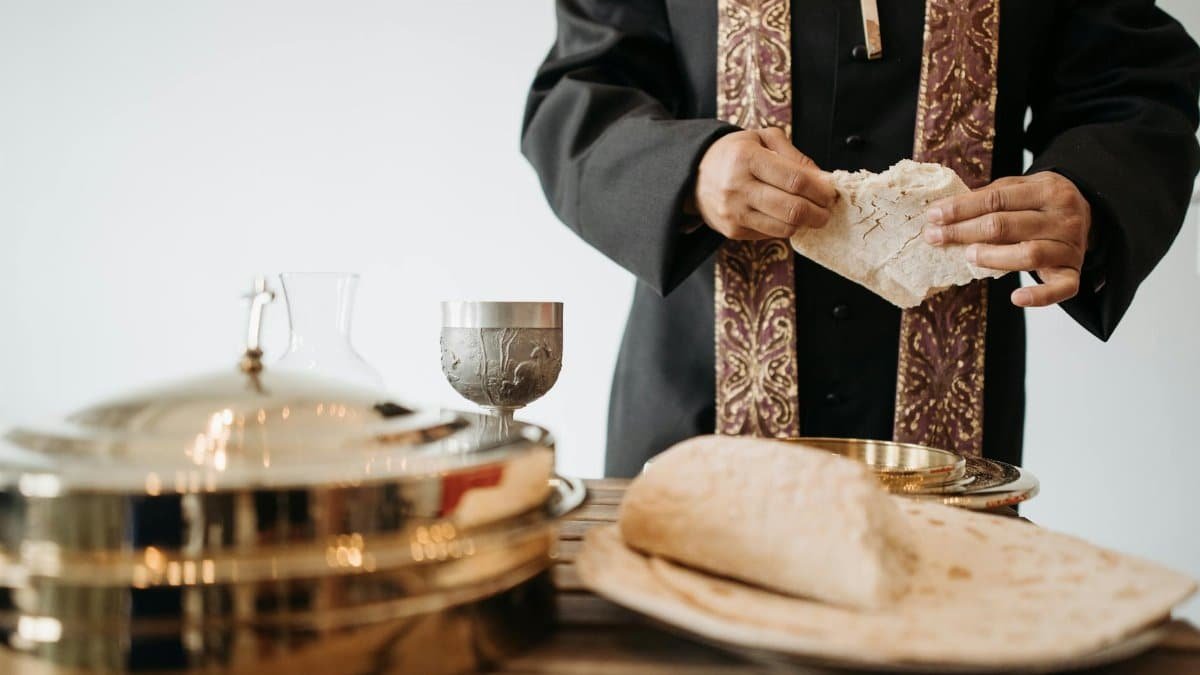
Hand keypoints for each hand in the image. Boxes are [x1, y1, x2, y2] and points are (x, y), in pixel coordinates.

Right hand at [694, 128, 836, 239]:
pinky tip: (785, 215)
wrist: (694, 175)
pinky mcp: (732, 231)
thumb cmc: (735, 153)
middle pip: (793, 209)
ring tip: (811, 213)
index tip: (830, 191)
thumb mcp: (762, 139)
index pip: (795, 180)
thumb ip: (795, 156)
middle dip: (819, 212)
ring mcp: (734, 213)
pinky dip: (785, 226)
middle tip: (827, 208)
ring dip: (805, 222)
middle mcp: (737, 187)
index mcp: (745, 158)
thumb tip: (822, 179)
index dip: (820, 189)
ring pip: (785, 227)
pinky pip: (771, 234)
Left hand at [923, 172, 1091, 307]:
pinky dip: (1039, 296)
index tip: (934, 216)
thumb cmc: (1042, 203)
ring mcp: (1071, 247)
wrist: (1090, 215)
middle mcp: (1063, 217)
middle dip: (964, 232)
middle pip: (1006, 225)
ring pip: (1028, 254)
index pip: (997, 199)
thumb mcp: (1022, 188)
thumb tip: (946, 208)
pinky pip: (1061, 289)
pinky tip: (1016, 297)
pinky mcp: (1074, 272)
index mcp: (1048, 189)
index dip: (961, 208)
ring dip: (993, 257)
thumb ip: (992, 195)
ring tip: (969, 255)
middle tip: (936, 238)